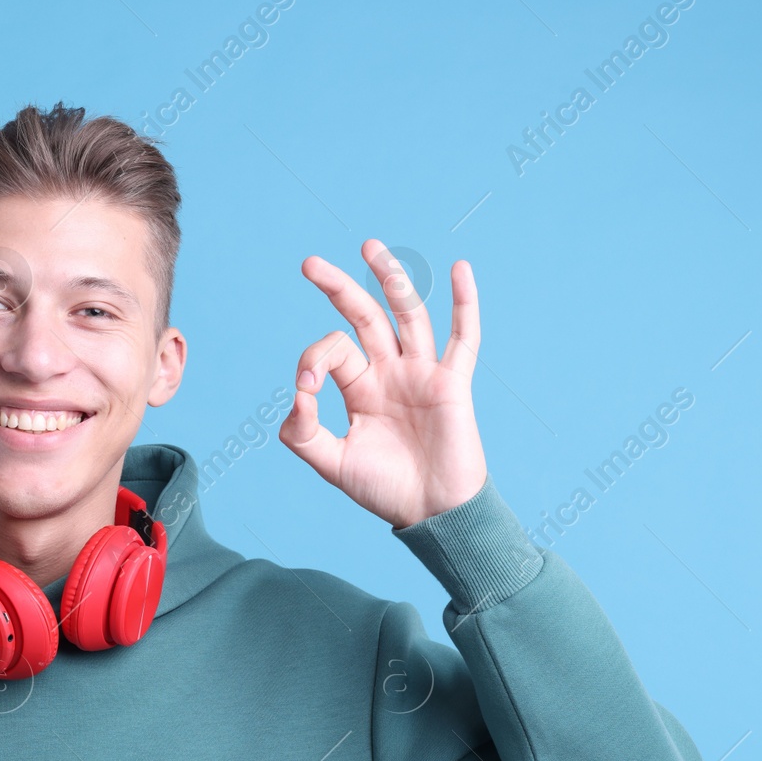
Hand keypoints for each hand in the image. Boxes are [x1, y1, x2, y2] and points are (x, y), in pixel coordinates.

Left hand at [278, 239, 488, 529]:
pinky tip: (460, 269)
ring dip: (391, 279)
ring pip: (407, 315)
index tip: (306, 388)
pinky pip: (463, 338)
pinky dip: (465, 304)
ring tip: (369, 246)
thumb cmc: (384, 490)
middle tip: (309, 263)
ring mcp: (422, 374)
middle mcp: (389, 372)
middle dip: (338, 288)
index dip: (314, 359)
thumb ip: (304, 433)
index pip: (333, 352)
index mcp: (360, 387)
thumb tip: (296, 394)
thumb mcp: (332, 464)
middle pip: (364, 317)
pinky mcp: (452, 384)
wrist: (431, 513)